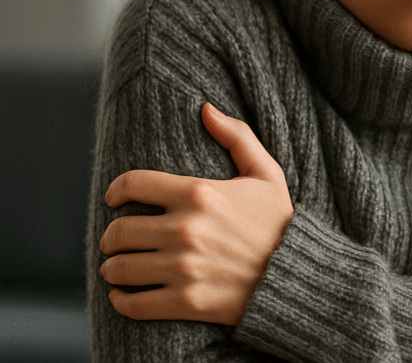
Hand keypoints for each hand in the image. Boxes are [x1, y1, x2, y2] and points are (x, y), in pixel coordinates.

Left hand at [100, 103, 292, 324]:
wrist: (297, 275)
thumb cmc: (280, 223)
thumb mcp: (267, 174)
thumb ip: (237, 137)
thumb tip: (205, 108)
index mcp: (200, 193)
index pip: (133, 184)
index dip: (116, 191)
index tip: (114, 199)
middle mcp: (186, 229)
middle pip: (119, 231)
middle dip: (111, 236)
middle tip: (115, 240)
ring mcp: (185, 268)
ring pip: (120, 268)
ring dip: (113, 268)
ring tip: (117, 268)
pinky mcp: (186, 302)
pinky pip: (133, 304)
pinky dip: (121, 301)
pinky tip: (124, 295)